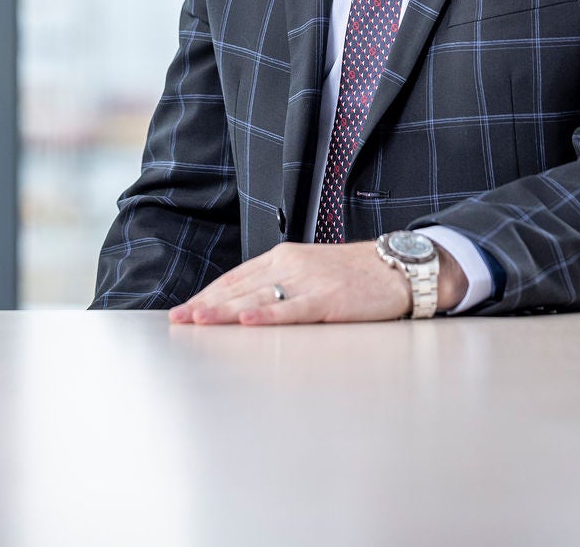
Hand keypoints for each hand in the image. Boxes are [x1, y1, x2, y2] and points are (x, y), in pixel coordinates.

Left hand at [167, 241, 466, 325]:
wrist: (399, 267)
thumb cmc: (354, 275)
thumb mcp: (310, 271)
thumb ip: (281, 284)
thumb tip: (246, 305)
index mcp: (283, 257)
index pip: (236, 278)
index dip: (208, 294)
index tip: (185, 310)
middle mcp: (290, 264)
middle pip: (239, 288)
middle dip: (207, 305)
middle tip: (179, 320)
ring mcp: (309, 280)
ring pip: (258, 298)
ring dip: (225, 311)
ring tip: (199, 321)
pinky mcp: (329, 299)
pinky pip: (292, 309)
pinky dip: (268, 316)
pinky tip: (247, 322)